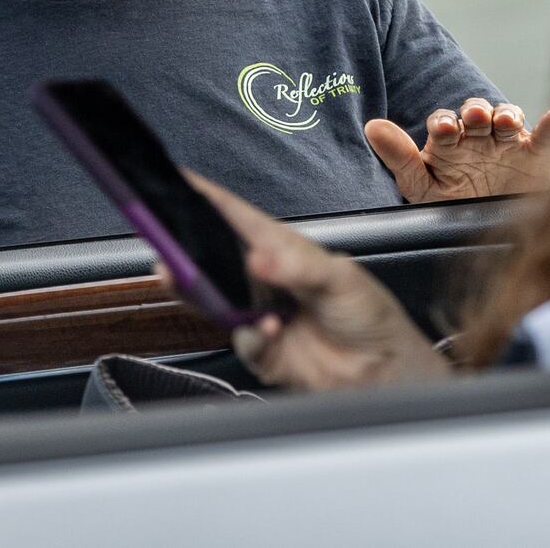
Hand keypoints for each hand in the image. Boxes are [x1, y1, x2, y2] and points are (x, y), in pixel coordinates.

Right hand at [176, 172, 451, 391]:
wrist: (383, 369)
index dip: (206, 198)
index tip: (176, 181)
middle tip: (166, 255)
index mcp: (280, 249)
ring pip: (214, 302)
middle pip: (211, 261)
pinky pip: (240, 341)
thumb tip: (258, 260)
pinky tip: (270, 331)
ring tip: (194, 287)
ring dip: (203, 297)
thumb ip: (298, 267)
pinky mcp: (262, 350)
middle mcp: (263, 279)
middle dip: (185, 256)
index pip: (235, 217)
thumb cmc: (368, 311)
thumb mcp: (339, 277)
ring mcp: (259, 315)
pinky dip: (251, 338)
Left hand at [365, 98, 549, 202]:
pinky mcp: (536, 156)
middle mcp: (478, 138)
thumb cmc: (454, 207)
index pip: (443, 123)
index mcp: (449, 144)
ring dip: (505, 115)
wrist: (495, 237)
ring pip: (507, 118)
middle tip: (473, 117)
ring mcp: (508, 144)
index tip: (445, 130)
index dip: (443, 122)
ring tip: (505, 122)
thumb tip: (371, 126)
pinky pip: (544, 139)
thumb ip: (400, 159)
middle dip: (474, 111)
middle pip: (475, 113)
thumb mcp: (423, 188)